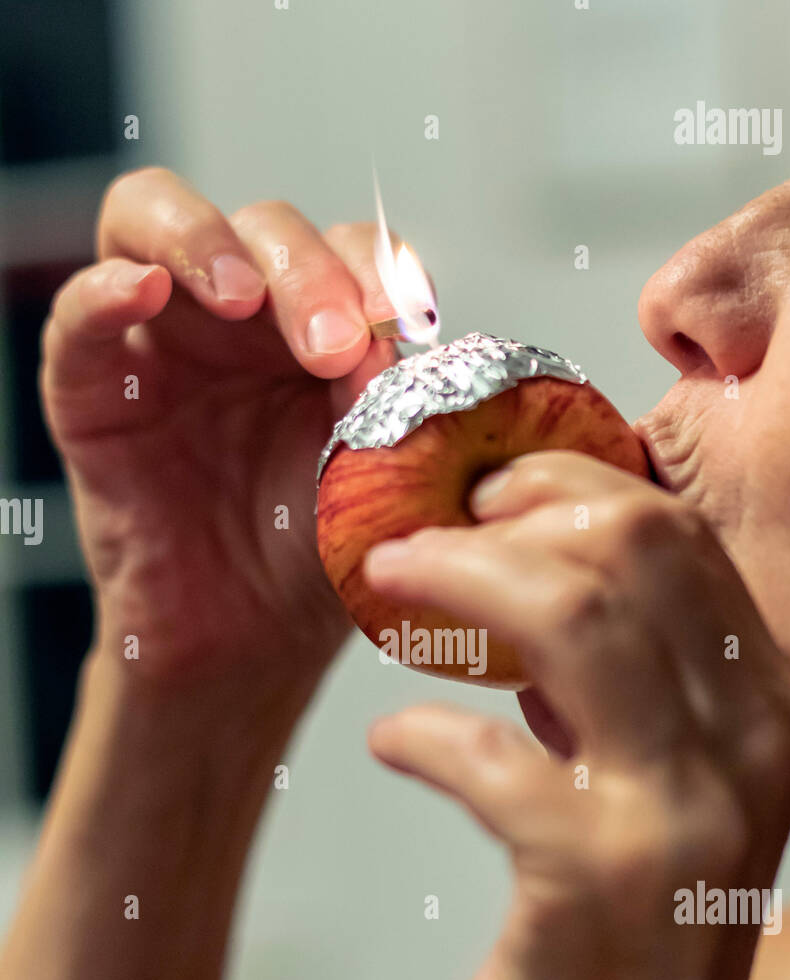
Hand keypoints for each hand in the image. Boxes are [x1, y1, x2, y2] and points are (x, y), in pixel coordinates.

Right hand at [40, 167, 401, 691]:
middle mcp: (239, 318)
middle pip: (262, 230)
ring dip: (205, 243)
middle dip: (307, 272)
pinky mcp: (91, 391)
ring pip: (154, 221)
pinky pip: (79, 318)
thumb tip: (400, 336)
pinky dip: (104, 289)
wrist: (250, 644)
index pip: (346, 250)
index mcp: (319, 326)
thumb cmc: (314, 558)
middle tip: (334, 344)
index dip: (377, 269)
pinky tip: (145, 290)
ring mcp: (160, 342)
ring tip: (242, 295)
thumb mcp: (376, 477)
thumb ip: (392, 402)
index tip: (405, 320)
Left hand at [364, 451, 789, 979]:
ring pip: (571, 611)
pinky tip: (391, 744)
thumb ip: (618, 696)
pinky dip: (420, 734)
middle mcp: (750, 747)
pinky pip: (486, 753)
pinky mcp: (596, 875)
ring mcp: (682, 811)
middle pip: (637, 545)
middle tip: (431, 526)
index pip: (684, 542)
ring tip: (389, 581)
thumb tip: (528, 586)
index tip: (493, 493)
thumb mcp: (652, 801)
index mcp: (770, 713)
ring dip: (457, 578)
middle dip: (514, 509)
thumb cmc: (615, 955)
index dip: (573, 490)